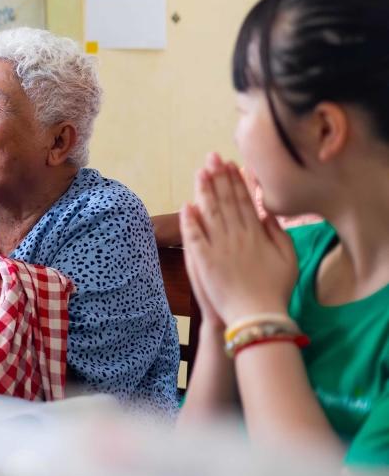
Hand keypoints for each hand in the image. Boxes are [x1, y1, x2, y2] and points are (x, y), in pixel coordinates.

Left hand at [179, 153, 297, 325]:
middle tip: (212, 158)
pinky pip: (194, 236)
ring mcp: (219, 247)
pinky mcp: (203, 261)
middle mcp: (238, 236)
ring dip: (204, 191)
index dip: (236, 181)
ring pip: (209, 213)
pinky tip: (186, 205)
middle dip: (219, 177)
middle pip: (226, 201)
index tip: (230, 165)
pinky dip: (190, 220)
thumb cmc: (274, 291)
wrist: (256, 317)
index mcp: (257, 235)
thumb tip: (268, 214)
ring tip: (200, 172)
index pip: (244, 201)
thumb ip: (279, 234)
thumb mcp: (288, 259)